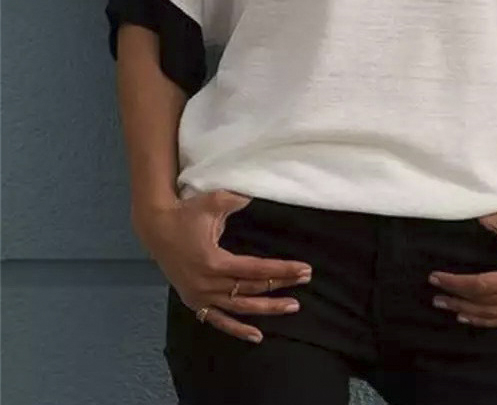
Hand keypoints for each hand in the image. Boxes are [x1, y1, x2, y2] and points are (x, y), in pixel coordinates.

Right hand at [133, 189, 311, 343]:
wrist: (155, 227)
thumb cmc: (186, 212)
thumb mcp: (213, 201)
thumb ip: (237, 199)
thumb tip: (258, 195)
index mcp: (213, 261)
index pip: (256, 270)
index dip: (282, 270)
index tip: (304, 269)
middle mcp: (208, 283)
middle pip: (251, 288)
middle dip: (281, 284)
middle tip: (305, 280)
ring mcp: (200, 296)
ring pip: (239, 308)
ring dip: (266, 309)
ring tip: (292, 307)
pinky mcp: (195, 302)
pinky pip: (219, 321)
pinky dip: (237, 330)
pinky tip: (257, 336)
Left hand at [428, 208, 496, 327]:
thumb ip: (482, 223)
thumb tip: (457, 224)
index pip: (481, 285)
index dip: (456, 283)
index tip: (435, 278)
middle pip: (485, 304)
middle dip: (457, 299)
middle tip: (436, 295)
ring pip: (493, 316)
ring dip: (468, 312)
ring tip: (446, 305)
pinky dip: (485, 320)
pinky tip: (468, 316)